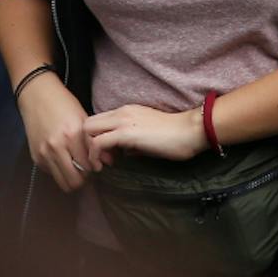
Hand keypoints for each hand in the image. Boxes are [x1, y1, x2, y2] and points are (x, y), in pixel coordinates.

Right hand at [16, 73, 99, 191]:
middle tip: (86, 169)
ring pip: (62, 182)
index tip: (96, 164)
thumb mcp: (83, 118)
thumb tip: (108, 162)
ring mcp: (44, 152)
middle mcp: (56, 147)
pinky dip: (59, 170)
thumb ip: (95, 142)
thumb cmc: (62, 103)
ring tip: (75, 167)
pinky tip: (61, 158)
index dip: (95, 168)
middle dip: (84, 178)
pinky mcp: (35, 156)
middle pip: (75, 181)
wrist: (35, 94)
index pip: (88, 167)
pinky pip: (52, 173)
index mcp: (72, 135)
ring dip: (71, 177)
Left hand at [85, 103, 206, 163]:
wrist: (190, 130)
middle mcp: (120, 113)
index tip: (105, 154)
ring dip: (89, 148)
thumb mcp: (147, 136)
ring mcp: (121, 121)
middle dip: (87, 142)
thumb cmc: (175, 136)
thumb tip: (124, 152)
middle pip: (87, 123)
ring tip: (101, 163)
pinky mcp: (125, 133)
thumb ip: (132, 141)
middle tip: (100, 159)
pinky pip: (99, 141)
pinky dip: (95, 154)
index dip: (96, 138)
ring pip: (88, 129)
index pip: (97, 120)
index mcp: (125, 112)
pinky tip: (104, 164)